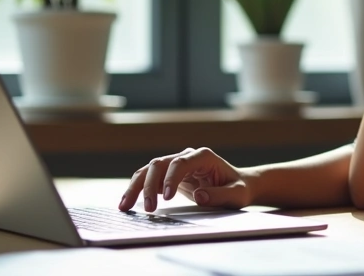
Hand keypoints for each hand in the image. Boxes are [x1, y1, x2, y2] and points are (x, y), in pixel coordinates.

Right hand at [118, 147, 252, 211]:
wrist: (237, 185)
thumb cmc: (238, 189)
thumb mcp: (237, 194)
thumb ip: (220, 195)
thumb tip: (198, 196)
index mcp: (203, 156)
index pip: (180, 163)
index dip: (170, 178)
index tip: (166, 198)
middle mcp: (186, 156)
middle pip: (160, 164)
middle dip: (149, 185)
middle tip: (148, 208)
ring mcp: (176, 163)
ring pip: (149, 170)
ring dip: (136, 186)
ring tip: (125, 206)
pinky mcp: (169, 175)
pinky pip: (148, 179)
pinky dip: (137, 189)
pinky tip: (127, 203)